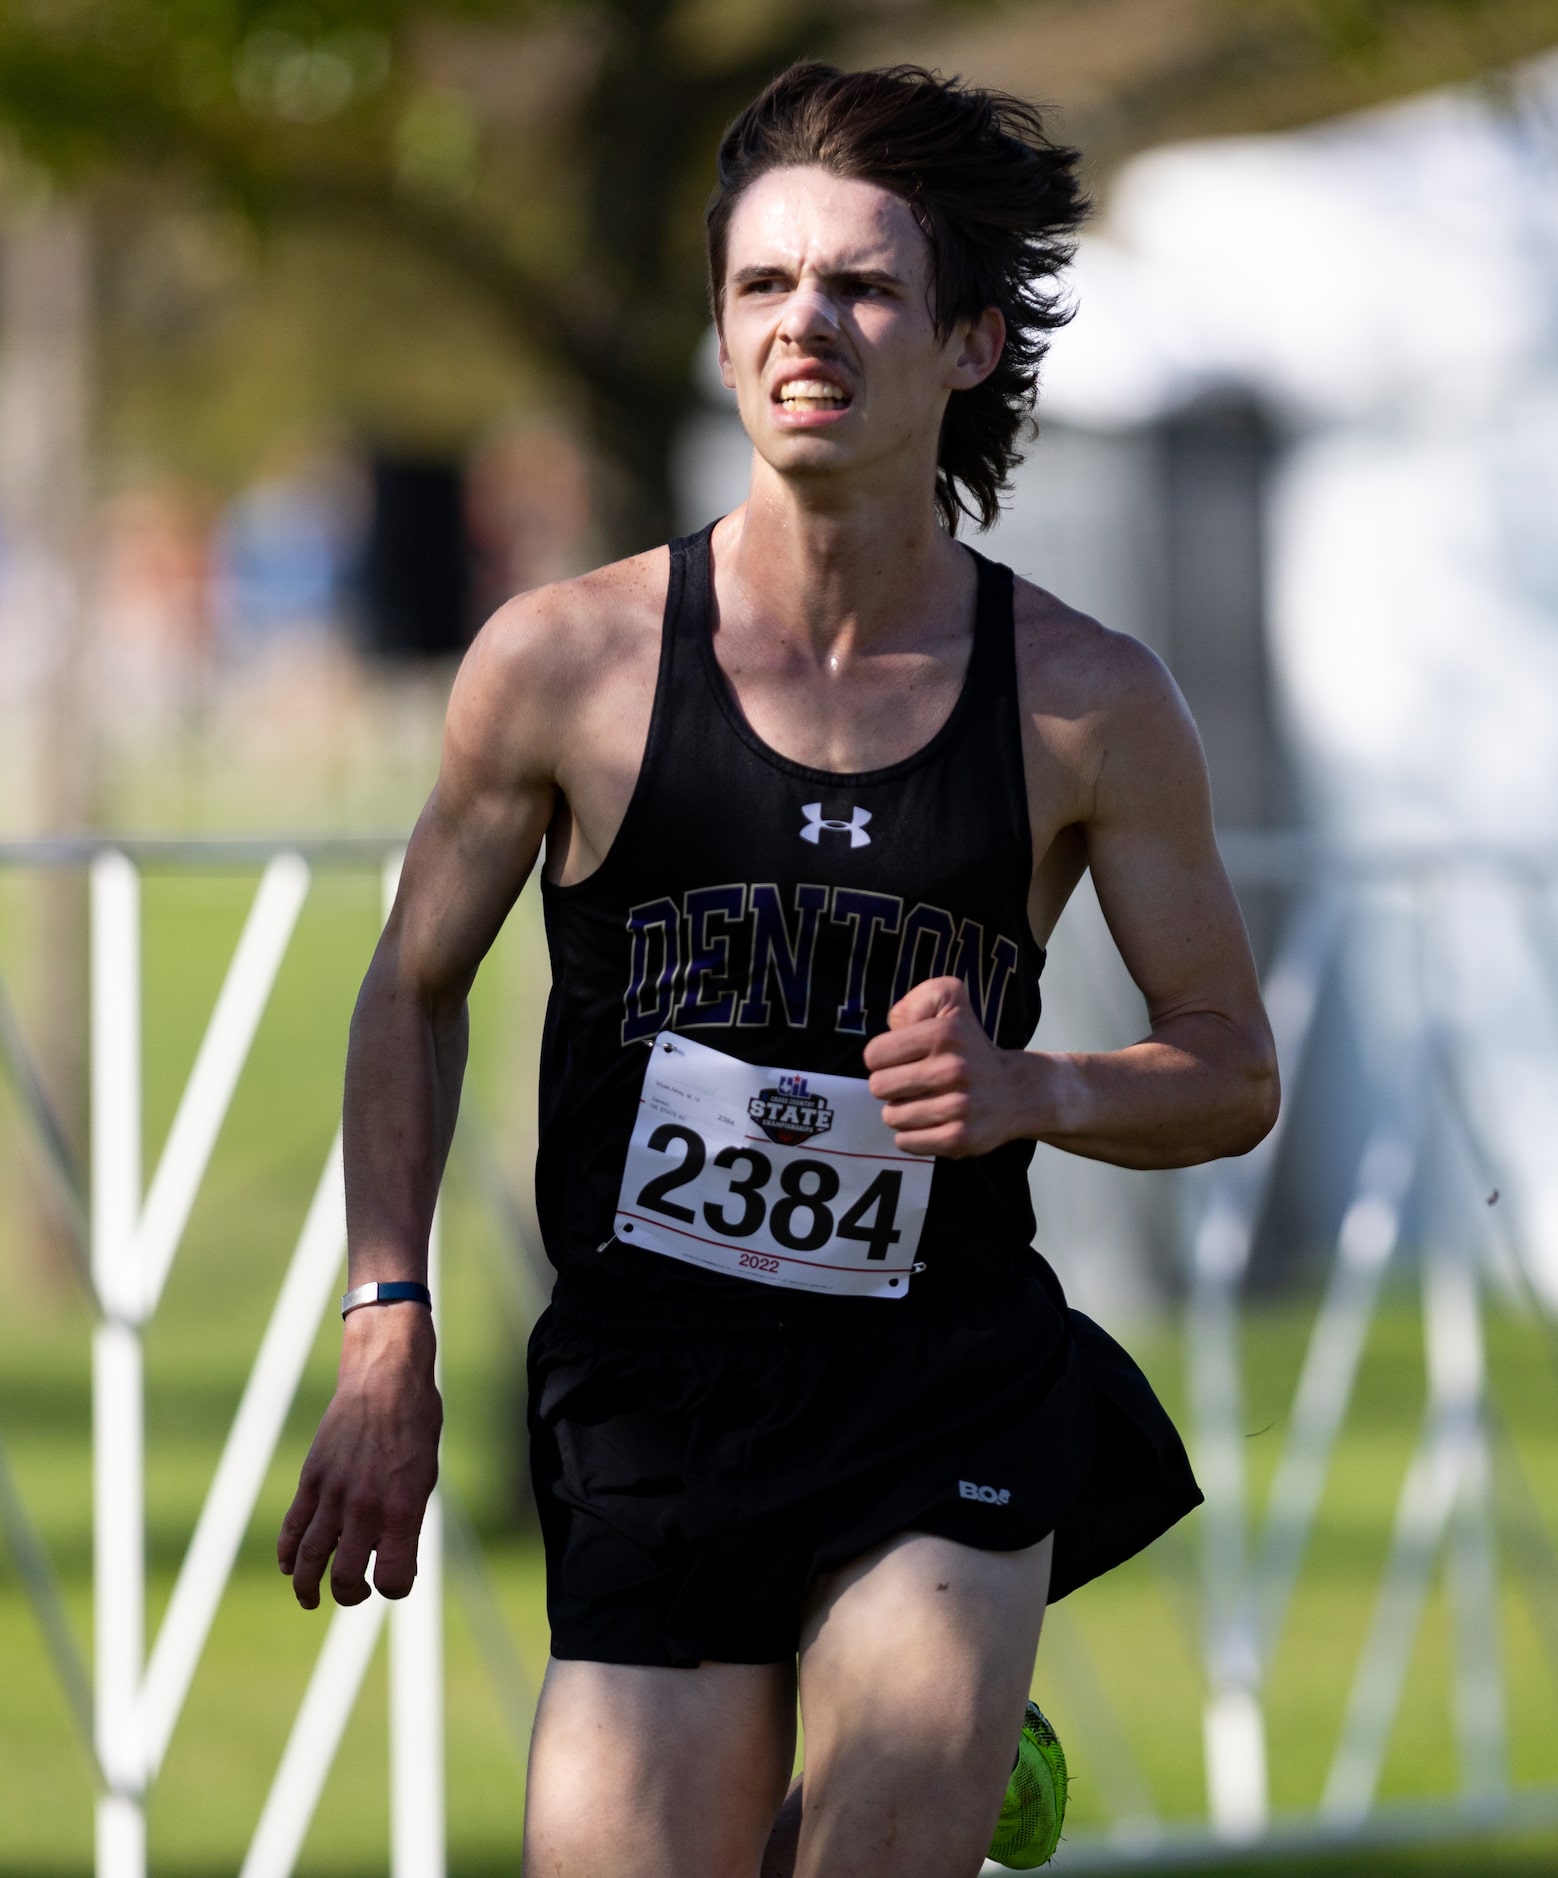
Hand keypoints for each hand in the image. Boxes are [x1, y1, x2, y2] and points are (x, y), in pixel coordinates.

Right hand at [277, 1304, 441, 1609]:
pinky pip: (293, 1528)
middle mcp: (366, 1507)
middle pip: (345, 1578)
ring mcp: (334, 1494)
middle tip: (356, 1590)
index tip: (396, 1579)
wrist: (385, 1378)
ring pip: (310, 1560)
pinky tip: (291, 1566)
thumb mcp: (425, 1474)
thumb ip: (407, 1519)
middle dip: (351, 1594)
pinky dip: (288, 1553)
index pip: (393, 1579)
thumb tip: (388, 1555)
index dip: (395, 1588)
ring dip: (308, 1587)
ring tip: (312, 1597)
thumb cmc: (416, 1424)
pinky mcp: (312, 1479)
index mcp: (403, 1508)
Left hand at [864, 976, 1026, 1157]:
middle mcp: (953, 1068)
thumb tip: (894, 1025)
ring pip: (891, 1116)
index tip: (904, 1059)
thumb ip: (916, 1001)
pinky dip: (912, 1135)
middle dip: (891, 1085)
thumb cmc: (970, 1046)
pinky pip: (906, 1142)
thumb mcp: (951, 1003)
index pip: (874, 1054)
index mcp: (944, 1032)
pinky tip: (931, 1122)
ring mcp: (958, 1106)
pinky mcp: (960, 1138)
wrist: (1017, 1091)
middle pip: (878, 1087)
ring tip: (926, 1102)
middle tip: (914, 1083)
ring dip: (902, 1111)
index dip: (883, 1058)